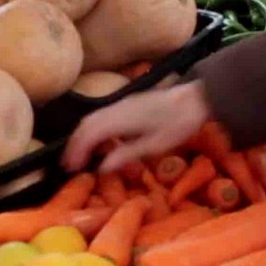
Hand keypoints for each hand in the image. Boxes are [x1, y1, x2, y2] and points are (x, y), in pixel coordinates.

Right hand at [63, 81, 211, 172]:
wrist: (196, 98)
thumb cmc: (179, 123)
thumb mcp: (155, 145)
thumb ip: (126, 154)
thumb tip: (102, 167)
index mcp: (120, 119)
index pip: (89, 133)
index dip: (77, 150)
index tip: (70, 167)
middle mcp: (116, 108)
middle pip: (86, 124)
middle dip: (75, 144)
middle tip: (70, 164)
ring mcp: (122, 104)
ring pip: (93, 118)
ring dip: (84, 136)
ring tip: (81, 155)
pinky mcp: (128, 104)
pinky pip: (103, 116)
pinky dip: (95, 130)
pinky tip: (102, 143)